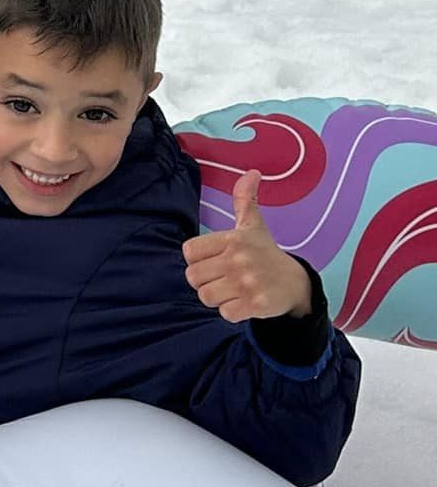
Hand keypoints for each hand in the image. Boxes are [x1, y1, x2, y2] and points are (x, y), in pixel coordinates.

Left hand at [182, 170, 312, 322]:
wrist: (296, 283)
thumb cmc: (265, 253)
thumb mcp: (253, 225)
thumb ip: (245, 199)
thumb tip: (252, 173)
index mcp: (234, 238)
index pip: (189, 252)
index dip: (198, 259)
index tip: (214, 259)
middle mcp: (239, 259)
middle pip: (193, 278)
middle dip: (206, 281)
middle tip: (224, 277)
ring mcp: (248, 282)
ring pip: (206, 297)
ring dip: (218, 298)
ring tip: (234, 289)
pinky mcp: (255, 304)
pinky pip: (224, 313)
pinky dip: (232, 311)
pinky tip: (244, 302)